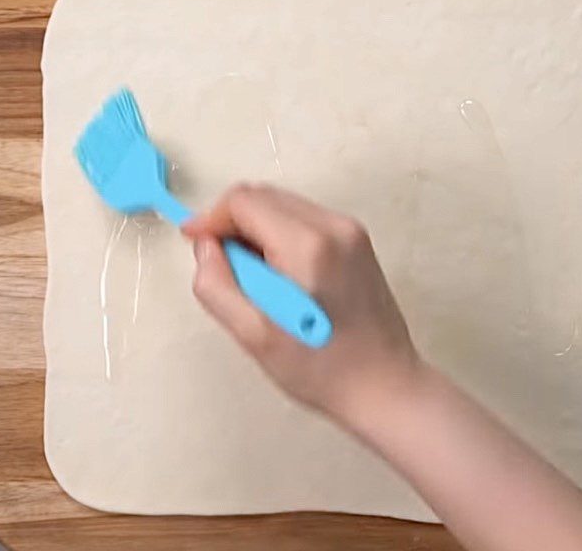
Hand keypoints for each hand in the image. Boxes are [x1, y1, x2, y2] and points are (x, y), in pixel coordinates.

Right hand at [182, 183, 419, 420]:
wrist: (385, 384)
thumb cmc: (319, 369)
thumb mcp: (254, 336)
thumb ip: (217, 285)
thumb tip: (205, 245)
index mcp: (309, 244)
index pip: (244, 201)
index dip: (211, 219)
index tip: (197, 246)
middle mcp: (334, 225)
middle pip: (264, 197)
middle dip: (234, 224)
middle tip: (228, 270)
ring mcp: (351, 229)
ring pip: (283, 205)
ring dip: (257, 230)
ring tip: (256, 279)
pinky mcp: (358, 240)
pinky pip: (304, 219)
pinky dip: (281, 235)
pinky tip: (282, 276)